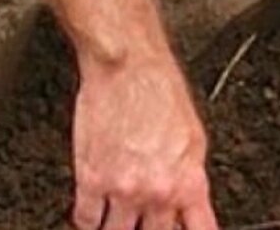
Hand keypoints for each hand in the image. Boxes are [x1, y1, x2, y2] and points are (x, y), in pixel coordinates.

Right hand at [72, 51, 217, 229]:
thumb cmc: (160, 91)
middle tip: (142, 219)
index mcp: (188, 182)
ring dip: (116, 228)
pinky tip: (93, 214)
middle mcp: (157, 192)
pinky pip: (86, 220)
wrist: (128, 66)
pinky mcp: (91, 180)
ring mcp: (122, 190)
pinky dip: (89, 221)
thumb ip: (189, 176)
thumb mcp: (193, 137)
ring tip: (116, 221)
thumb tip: (187, 202)